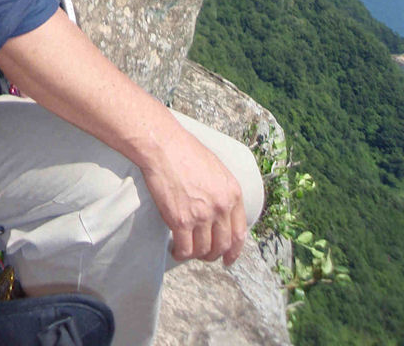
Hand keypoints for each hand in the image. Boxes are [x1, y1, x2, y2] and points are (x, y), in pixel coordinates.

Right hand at [141, 118, 246, 265]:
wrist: (163, 146)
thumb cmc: (185, 151)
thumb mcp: (216, 169)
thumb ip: (222, 192)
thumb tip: (220, 211)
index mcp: (232, 193)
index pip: (239, 233)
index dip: (234, 251)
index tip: (228, 258)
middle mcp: (221, 207)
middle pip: (222, 245)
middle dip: (213, 255)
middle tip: (204, 255)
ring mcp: (202, 215)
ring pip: (203, 250)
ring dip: (195, 255)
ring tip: (186, 250)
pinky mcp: (181, 220)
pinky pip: (185, 249)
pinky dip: (180, 253)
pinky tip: (174, 249)